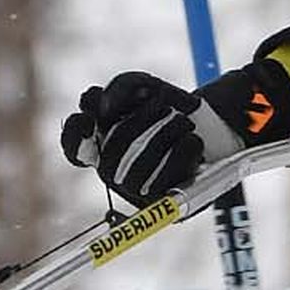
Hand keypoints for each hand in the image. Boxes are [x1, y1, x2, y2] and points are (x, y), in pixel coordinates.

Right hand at [59, 62, 289, 206]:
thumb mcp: (146, 86)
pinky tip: (193, 140)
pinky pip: (164, 182)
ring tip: (184, 121)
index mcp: (101, 142)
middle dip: (142, 121)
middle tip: (165, 105)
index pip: (74, 147)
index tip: (91, 118)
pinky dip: (184, 151)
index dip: (75, 135)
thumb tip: (102, 107)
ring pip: (137, 170)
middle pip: (111, 152)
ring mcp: (135, 190)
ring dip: (166, 133)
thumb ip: (121, 87)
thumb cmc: (172, 106)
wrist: (215, 125)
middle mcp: (112, 169)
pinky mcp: (161, 203)